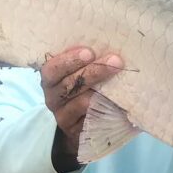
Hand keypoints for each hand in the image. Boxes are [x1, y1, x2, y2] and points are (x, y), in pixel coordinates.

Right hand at [40, 47, 122, 172]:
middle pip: (68, 84)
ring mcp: (63, 115)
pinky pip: (92, 119)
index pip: (52, 68)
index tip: (90, 51)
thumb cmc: (84, 87)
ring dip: (103, 91)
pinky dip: (107, 110)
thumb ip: (87, 61)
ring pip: (80, 103)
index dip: (69, 60)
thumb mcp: (79, 71)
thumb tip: (113, 41)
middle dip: (93, 72)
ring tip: (121, 81)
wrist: (82, 121)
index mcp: (51, 78)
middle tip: (115, 61)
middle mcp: (53, 97)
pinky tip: (121, 103)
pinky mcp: (76, 130)